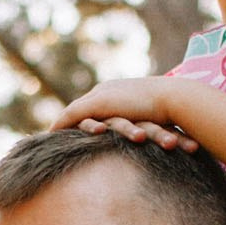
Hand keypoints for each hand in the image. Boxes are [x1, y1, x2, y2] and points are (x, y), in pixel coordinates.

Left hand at [53, 78, 201, 150]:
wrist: (175, 98)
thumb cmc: (174, 110)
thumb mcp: (156, 118)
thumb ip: (149, 123)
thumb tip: (153, 134)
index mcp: (119, 90)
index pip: (96, 103)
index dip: (85, 115)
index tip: (76, 126)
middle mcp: (107, 89)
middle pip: (81, 105)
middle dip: (68, 118)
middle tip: (54, 130)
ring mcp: (102, 95)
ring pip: (74, 110)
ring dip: (61, 123)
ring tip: (49, 134)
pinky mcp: (98, 104)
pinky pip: (72, 115)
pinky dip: (60, 125)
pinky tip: (50, 135)